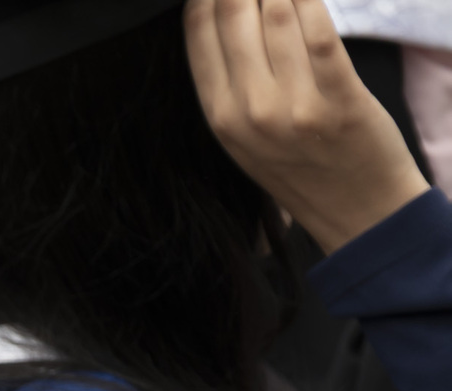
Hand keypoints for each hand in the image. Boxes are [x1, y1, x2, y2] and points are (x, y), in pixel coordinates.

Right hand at [188, 0, 430, 253]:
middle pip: (235, 16)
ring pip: (278, 16)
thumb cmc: (298, 166)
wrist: (354, 206)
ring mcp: (296, 107)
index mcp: (219, 117)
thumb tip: (221, 16)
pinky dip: (312, 2)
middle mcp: (250, 111)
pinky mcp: (340, 99)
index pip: (200, 35)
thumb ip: (227, 83)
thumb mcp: (241, 137)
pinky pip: (321, 34)